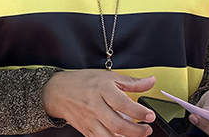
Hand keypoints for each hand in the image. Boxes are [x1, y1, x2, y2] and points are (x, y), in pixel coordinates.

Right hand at [42, 70, 156, 136]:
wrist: (58, 92)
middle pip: (117, 123)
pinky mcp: (85, 130)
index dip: (139, 111)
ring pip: (108, 136)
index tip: (150, 115)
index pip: (123, 103)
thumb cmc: (83, 82)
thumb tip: (151, 82)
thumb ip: (131, 82)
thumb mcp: (108, 77)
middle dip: (136, 131)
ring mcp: (89, 120)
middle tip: (147, 130)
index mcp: (102, 89)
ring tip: (137, 135)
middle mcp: (95, 106)